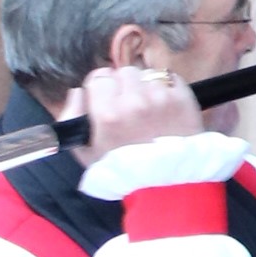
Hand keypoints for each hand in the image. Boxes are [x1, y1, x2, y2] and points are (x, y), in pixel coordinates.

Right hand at [71, 62, 204, 163]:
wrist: (165, 184)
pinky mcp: (184, 98)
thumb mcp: (85, 152)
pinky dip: (167, 88)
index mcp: (108, 114)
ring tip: (148, 109)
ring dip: (146, 87)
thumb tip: (78, 91)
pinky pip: (171, 78)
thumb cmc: (121, 170)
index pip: (100, 76)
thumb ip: (72, 118)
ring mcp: (162, 98)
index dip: (101, 88)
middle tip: (128, 105)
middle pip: (125, 72)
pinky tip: (164, 107)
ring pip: (148, 74)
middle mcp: (135, 102)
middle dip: (124, 86)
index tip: (106, 98)